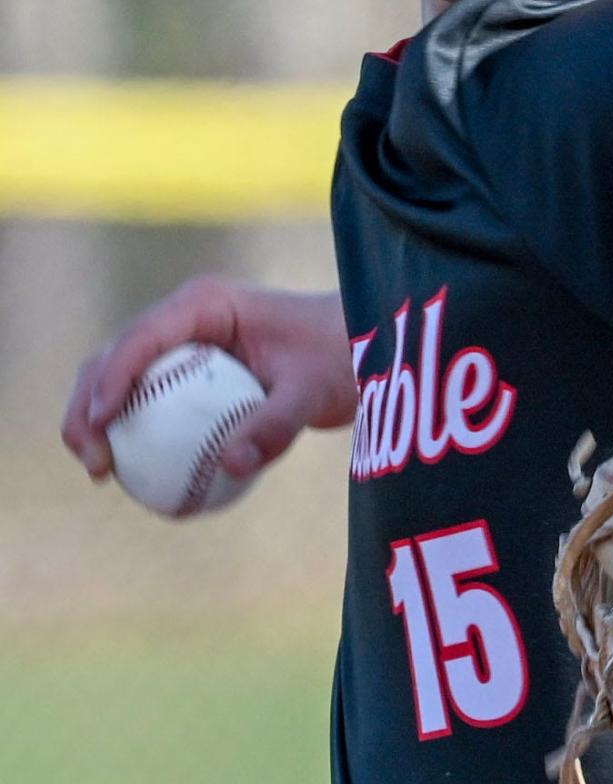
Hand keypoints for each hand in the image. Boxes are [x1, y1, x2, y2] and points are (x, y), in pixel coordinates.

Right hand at [61, 276, 356, 483]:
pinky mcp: (184, 373)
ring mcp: (180, 345)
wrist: (353, 349)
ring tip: (100, 474)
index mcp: (206, 303)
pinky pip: (145, 403)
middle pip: (113, 356)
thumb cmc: (336, 359)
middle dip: (87, 405)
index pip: (143, 335)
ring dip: (95, 422)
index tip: (101, 424)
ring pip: (118, 379)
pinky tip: (129, 479)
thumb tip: (232, 464)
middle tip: (95, 462)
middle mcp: (183, 318)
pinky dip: (129, 435)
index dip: (112, 377)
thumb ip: (276, 424)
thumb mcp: (314, 392)